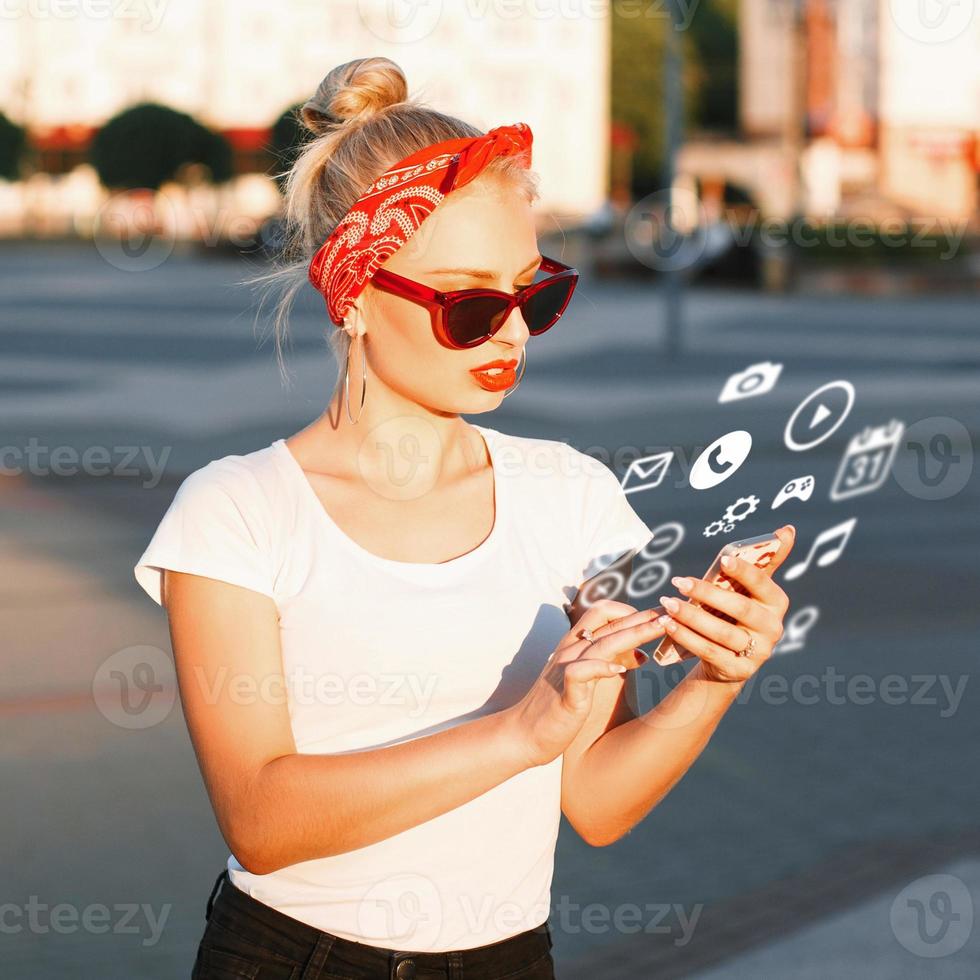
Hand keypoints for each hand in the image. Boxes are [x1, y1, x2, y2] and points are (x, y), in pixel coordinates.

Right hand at [505, 599, 667, 767]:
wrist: (525, 734)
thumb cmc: (559, 706)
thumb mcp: (589, 679)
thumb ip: (611, 661)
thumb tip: (641, 652)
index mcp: (576, 644)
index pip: (605, 613)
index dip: (633, 611)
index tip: (659, 616)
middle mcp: (571, 649)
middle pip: (609, 621)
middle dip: (643, 616)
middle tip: (672, 613)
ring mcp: (566, 668)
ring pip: (603, 641)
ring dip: (635, 633)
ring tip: (661, 629)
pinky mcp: (565, 692)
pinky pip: (582, 672)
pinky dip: (602, 668)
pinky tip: (621, 670)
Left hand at [657, 526, 795, 683]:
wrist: (729, 659)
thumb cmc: (736, 613)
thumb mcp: (749, 589)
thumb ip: (765, 561)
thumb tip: (788, 528)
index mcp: (777, 602)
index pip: (763, 583)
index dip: (744, 572)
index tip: (723, 560)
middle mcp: (773, 628)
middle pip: (740, 608)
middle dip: (707, 593)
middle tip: (678, 581)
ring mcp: (758, 652)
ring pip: (721, 632)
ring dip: (691, 616)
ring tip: (667, 603)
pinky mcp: (740, 670)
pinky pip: (709, 651)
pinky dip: (686, 637)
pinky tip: (668, 624)